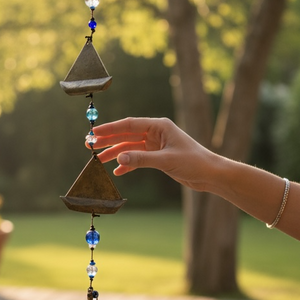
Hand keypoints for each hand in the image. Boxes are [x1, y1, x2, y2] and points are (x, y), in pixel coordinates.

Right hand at [90, 117, 216, 190]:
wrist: (210, 174)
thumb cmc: (194, 162)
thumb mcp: (166, 160)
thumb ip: (141, 159)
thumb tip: (119, 158)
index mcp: (159, 126)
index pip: (129, 124)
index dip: (110, 128)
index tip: (94, 132)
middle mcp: (156, 133)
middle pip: (126, 134)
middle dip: (108, 140)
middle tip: (90, 145)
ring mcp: (156, 145)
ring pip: (130, 147)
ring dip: (115, 153)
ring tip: (98, 160)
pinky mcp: (158, 157)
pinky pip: (138, 159)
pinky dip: (128, 165)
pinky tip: (118, 172)